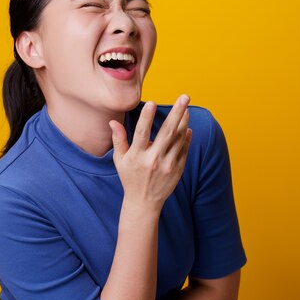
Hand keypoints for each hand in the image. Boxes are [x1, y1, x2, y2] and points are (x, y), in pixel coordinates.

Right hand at [109, 95, 191, 212]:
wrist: (144, 202)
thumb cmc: (130, 178)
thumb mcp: (120, 160)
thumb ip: (118, 140)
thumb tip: (113, 122)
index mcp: (137, 156)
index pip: (141, 134)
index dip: (146, 118)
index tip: (152, 103)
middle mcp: (153, 160)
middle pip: (167, 132)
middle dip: (177, 113)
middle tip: (184, 96)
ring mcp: (167, 165)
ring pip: (178, 139)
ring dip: (184, 121)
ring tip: (187, 107)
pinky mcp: (177, 169)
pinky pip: (184, 149)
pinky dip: (186, 137)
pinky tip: (187, 127)